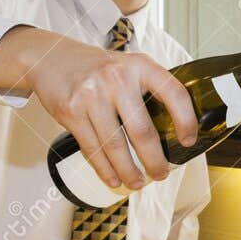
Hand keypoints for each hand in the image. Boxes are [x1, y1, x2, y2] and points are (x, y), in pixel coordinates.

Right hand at [0, 27, 198, 190]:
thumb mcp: (129, 65)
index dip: (186, 120)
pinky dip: (105, 169)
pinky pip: (92, 148)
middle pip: (142, 131)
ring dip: (129, 171)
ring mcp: (91, 95)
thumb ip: (150, 87)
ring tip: (138, 182)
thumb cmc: (98, 67)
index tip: (189, 140)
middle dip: (155, 160)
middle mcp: (117, 78)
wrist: (51, 57)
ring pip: (116, 146)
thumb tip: (175, 126)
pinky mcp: (71, 111)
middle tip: (161, 174)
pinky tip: (114, 178)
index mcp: (140, 66)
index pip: (173, 93)